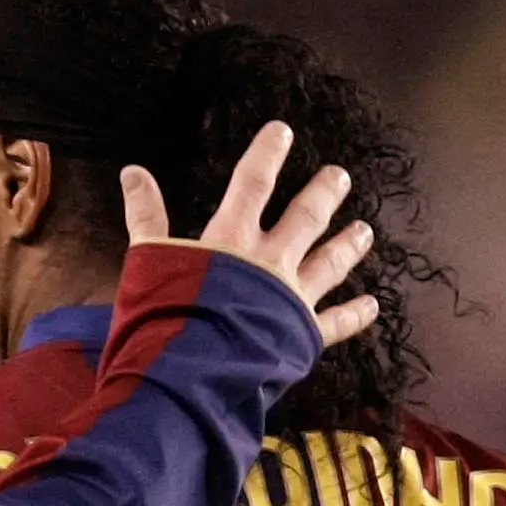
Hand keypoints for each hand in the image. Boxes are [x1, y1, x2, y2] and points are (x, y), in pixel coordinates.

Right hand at [122, 122, 379, 349]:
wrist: (192, 373)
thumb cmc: (165, 318)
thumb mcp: (147, 259)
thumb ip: (146, 215)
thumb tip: (132, 171)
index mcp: (232, 239)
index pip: (253, 183)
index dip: (267, 154)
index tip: (282, 132)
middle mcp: (269, 261)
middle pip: (305, 218)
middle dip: (323, 194)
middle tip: (340, 176)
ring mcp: (291, 297)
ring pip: (328, 264)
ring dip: (346, 245)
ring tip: (364, 231)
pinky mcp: (301, 335)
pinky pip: (334, 323)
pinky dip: (354, 314)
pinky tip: (372, 305)